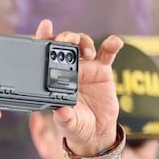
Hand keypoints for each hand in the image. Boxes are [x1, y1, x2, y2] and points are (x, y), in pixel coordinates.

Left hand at [36, 21, 123, 153]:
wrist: (96, 131)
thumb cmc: (76, 126)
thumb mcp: (69, 124)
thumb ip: (65, 118)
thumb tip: (61, 113)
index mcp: (52, 78)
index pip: (45, 54)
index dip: (43, 38)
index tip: (44, 26)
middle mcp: (67, 69)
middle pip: (64, 44)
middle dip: (65, 37)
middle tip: (68, 40)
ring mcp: (85, 67)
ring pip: (83, 44)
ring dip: (84, 42)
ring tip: (88, 52)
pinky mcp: (102, 70)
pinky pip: (107, 54)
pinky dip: (111, 45)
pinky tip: (115, 42)